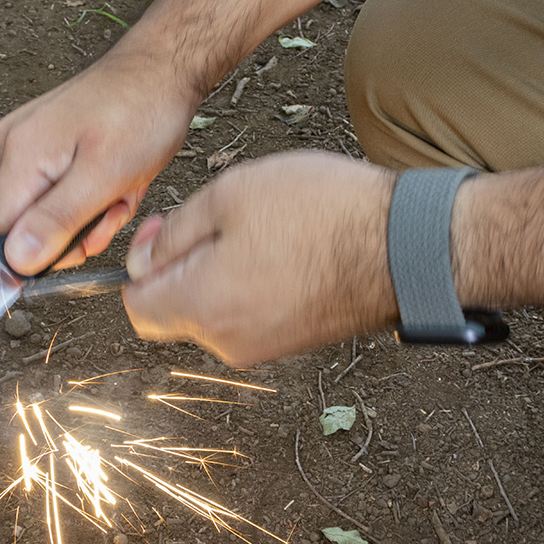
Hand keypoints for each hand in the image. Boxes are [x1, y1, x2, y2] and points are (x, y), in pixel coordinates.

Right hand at [0, 55, 196, 274]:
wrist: (163, 70)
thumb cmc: (142, 111)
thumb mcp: (105, 177)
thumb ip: (57, 221)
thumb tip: (17, 261)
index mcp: (19, 155)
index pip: (3, 235)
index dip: (42, 254)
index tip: (83, 245)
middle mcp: (14, 148)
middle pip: (31, 226)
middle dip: (80, 229)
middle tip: (115, 206)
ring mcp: (30, 145)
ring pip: (53, 213)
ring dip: (95, 212)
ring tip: (122, 185)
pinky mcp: (49, 146)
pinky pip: (65, 193)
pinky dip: (96, 195)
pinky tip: (119, 178)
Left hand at [122, 151, 398, 365]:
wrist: (406, 245)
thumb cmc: (322, 213)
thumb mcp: (228, 195)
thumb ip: (173, 234)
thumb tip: (143, 263)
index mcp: (203, 307)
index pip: (137, 308)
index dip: (142, 266)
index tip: (167, 231)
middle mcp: (228, 342)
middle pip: (176, 311)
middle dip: (183, 267)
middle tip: (219, 218)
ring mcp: (264, 348)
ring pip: (215, 311)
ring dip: (221, 272)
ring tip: (262, 228)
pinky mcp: (295, 342)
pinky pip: (251, 315)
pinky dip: (254, 284)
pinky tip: (285, 247)